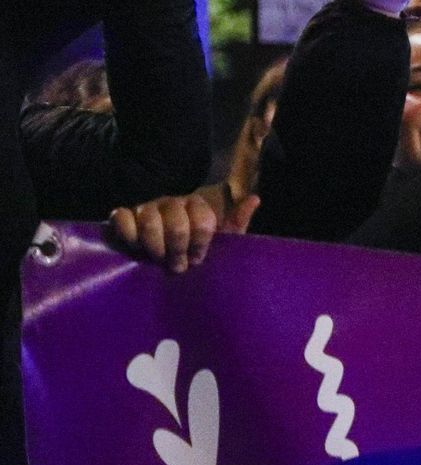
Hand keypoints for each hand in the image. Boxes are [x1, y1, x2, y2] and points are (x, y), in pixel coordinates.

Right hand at [108, 192, 260, 273]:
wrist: (164, 256)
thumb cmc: (195, 248)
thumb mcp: (221, 239)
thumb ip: (236, 222)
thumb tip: (255, 198)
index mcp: (196, 205)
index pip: (203, 220)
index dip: (201, 243)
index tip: (199, 258)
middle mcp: (171, 203)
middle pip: (176, 223)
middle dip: (178, 249)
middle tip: (179, 266)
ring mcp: (146, 208)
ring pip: (149, 220)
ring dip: (155, 246)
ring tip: (158, 260)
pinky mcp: (124, 216)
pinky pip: (121, 217)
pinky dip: (127, 233)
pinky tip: (134, 247)